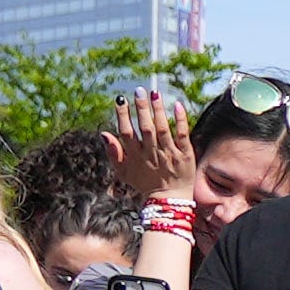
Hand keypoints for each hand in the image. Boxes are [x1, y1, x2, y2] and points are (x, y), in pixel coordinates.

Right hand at [109, 89, 200, 216]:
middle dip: (141, 109)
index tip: (120, 99)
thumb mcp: (123, 172)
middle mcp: (152, 154)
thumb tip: (104, 133)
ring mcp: (169, 154)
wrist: (168, 199)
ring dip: (158, 111)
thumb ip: (113, 153)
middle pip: (145, 128)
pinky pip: (182, 136)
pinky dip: (180, 121)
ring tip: (155, 93)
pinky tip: (177, 105)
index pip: (127, 133)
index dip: (123, 116)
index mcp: (136, 156)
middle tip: (139, 90)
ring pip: (162, 129)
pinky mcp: (185, 155)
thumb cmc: (144, 183)